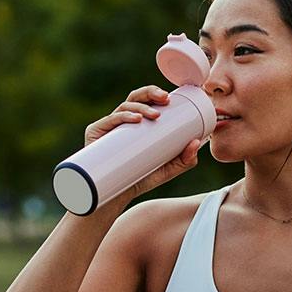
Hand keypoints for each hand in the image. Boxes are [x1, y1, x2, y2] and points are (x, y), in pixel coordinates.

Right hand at [84, 85, 203, 204]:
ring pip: (124, 106)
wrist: (114, 198)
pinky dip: (124, 117)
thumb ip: (185, 159)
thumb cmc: (140, 179)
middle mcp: (121, 121)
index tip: (170, 98)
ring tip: (155, 115)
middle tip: (165, 99)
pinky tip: (136, 119)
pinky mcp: (95, 134)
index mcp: (136, 123)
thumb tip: (196, 142)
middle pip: (134, 98)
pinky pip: (109, 121)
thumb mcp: (167, 170)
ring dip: (141, 106)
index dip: (155, 93)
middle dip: (150, 93)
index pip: (144, 100)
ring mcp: (108, 127)